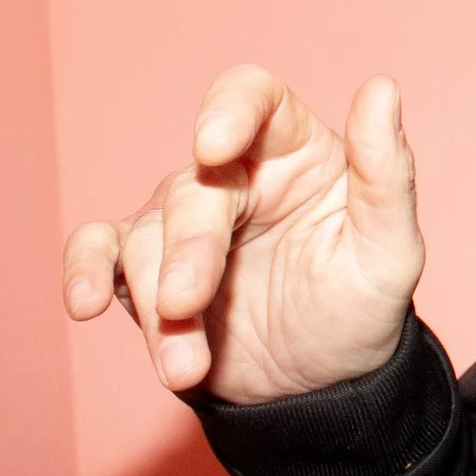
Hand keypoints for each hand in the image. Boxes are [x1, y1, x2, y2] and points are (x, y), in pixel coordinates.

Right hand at [62, 67, 425, 404]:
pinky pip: (98, 250)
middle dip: (187, 251)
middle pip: (194, 186)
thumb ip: (388, 173)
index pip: (256, 100)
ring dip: (158, 307)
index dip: (229, 110)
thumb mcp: (391, 250)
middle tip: (186, 304)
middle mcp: (235, 175)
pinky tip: (86, 304)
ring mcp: (185, 220)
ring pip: (145, 236)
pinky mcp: (146, 267)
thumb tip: (381, 88)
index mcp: (296, 152)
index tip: (211, 146)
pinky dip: (83, 272)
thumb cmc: (360, 306)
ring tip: (184, 366)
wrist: (319, 387)